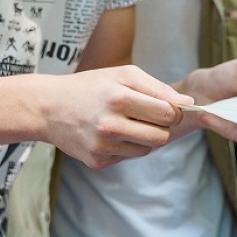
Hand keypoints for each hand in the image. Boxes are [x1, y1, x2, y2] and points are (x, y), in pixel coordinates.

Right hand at [41, 65, 192, 168]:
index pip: (167, 113)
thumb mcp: (122, 75)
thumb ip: (157, 88)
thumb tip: (188, 103)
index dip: (174, 111)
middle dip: (162, 127)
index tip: (168, 108)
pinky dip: (127, 146)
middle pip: (161, 137)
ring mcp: (103, 146)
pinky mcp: (97, 161)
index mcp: (119, 97)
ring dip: (144, 138)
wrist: (48, 108)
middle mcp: (110, 124)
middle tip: (149, 117)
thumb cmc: (90, 86)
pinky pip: (128, 157)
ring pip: (147, 149)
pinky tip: (112, 133)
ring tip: (127, 123)